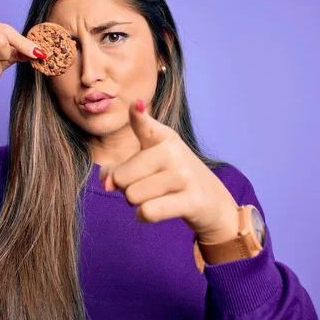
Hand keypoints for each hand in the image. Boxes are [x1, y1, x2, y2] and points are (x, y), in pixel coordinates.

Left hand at [100, 99, 239, 243]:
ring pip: (132, 196)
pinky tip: (158, 209)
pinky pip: (148, 211)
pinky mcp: (192, 200)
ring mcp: (184, 175)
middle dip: (125, 188)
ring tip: (156, 196)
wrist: (212, 201)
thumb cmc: (168, 180)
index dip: (138, 115)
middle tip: (146, 186)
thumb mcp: (144, 166)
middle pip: (121, 177)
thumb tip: (107, 185)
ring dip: (137, 203)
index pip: (144, 125)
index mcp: (163, 137)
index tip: (135, 104)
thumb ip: (116, 170)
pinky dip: (144, 216)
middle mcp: (173, 152)